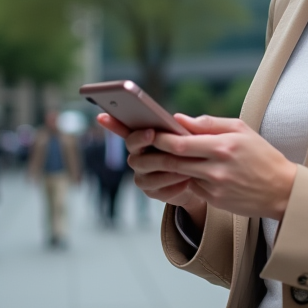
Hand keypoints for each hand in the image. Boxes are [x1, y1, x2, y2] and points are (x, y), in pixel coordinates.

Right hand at [96, 112, 206, 227]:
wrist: (205, 180)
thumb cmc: (199, 152)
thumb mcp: (201, 136)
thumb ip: (194, 125)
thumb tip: (178, 118)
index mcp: (147, 137)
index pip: (125, 127)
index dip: (112, 122)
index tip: (103, 116)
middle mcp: (139, 155)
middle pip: (132, 146)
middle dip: (141, 139)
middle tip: (151, 133)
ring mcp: (143, 174)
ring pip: (144, 168)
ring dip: (164, 166)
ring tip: (184, 164)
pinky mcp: (152, 191)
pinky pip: (157, 188)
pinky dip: (173, 184)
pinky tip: (187, 181)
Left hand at [148, 114, 297, 220]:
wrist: (282, 190)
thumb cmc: (262, 155)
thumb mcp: (241, 130)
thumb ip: (209, 123)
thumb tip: (179, 119)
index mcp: (223, 146)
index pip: (180, 143)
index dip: (160, 138)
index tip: (150, 132)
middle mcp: (217, 169)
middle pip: (174, 162)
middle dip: (156, 154)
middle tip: (146, 147)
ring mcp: (215, 187)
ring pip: (180, 175)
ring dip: (168, 168)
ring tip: (161, 157)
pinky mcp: (215, 201)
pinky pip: (192, 187)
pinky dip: (187, 179)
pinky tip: (187, 171)